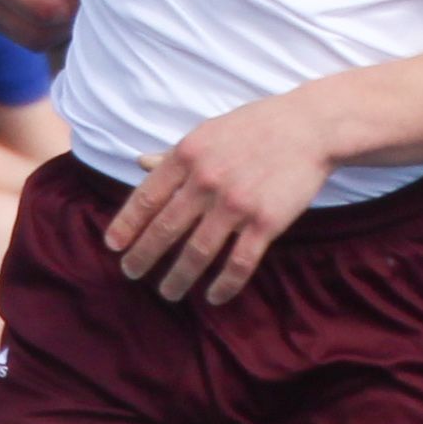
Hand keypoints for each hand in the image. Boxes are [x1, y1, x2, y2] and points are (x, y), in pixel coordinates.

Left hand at [106, 92, 334, 304]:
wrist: (309, 128)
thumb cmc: (254, 128)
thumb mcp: (207, 132)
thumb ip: (173, 155)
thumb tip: (137, 163)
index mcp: (188, 156)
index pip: (146, 198)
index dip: (126, 225)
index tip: (113, 246)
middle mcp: (206, 180)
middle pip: (165, 230)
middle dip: (143, 257)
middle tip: (131, 273)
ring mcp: (236, 203)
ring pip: (197, 253)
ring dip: (178, 278)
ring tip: (168, 292)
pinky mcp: (267, 222)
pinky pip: (239, 263)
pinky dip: (224, 285)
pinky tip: (213, 296)